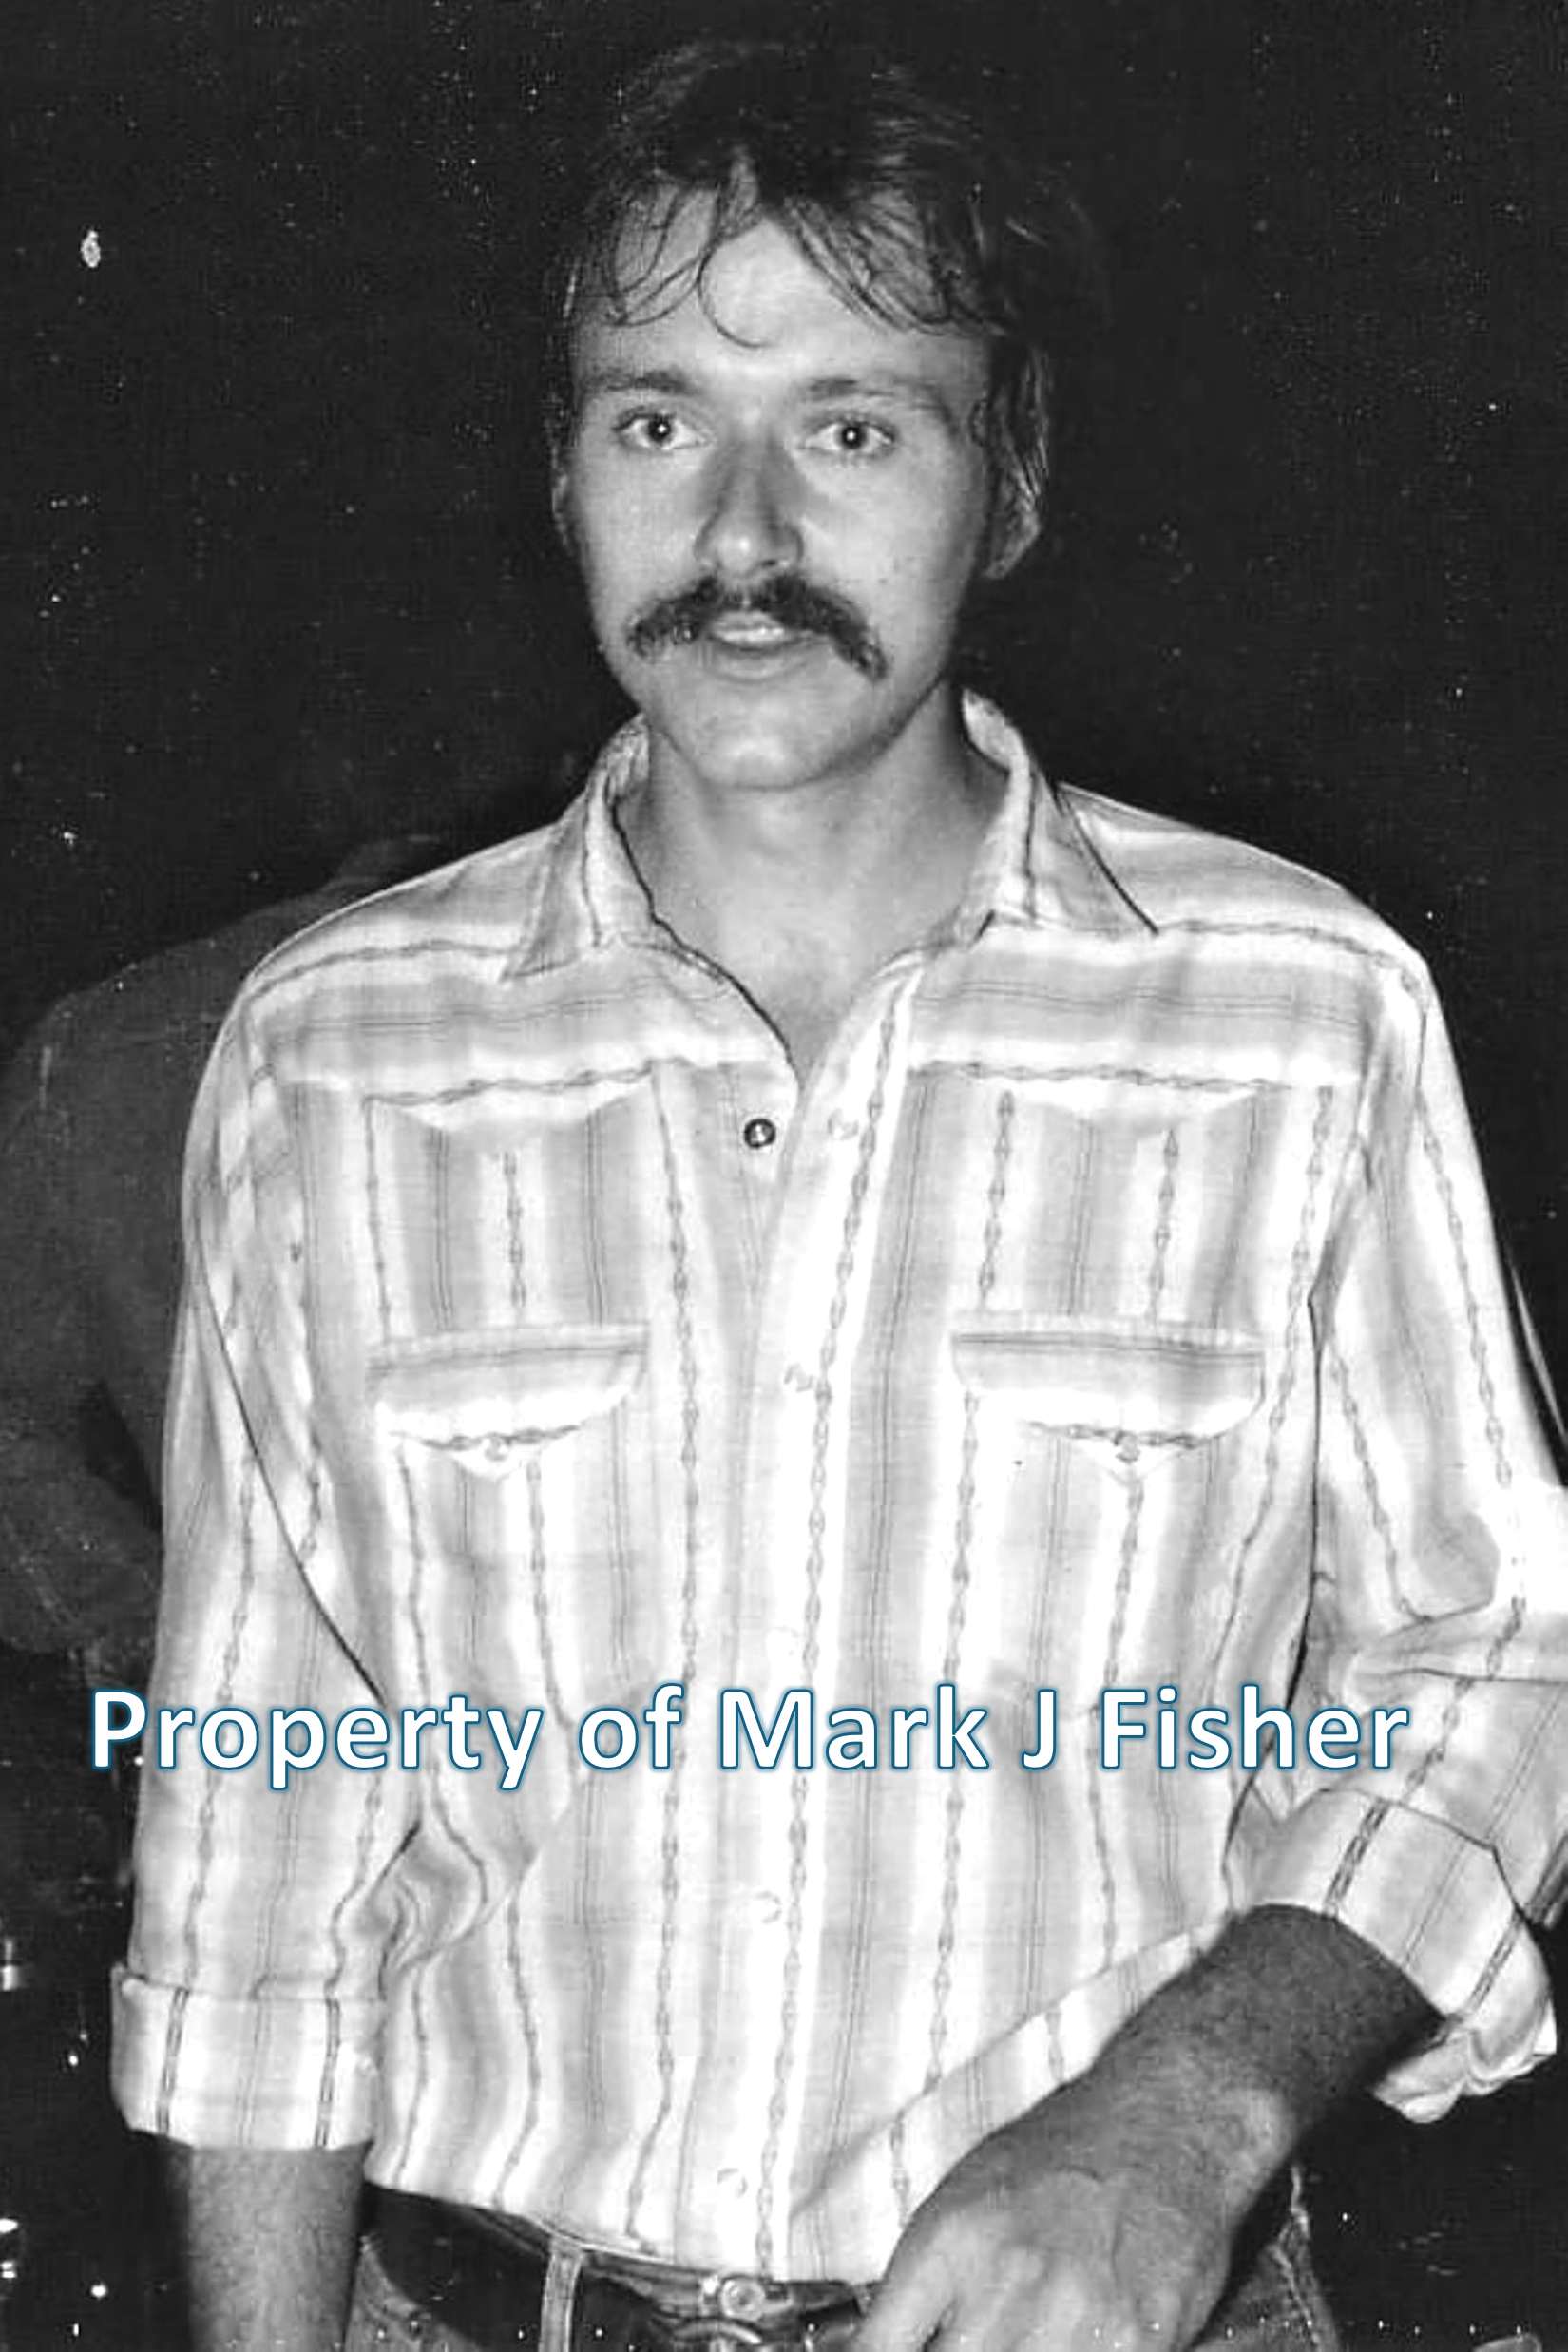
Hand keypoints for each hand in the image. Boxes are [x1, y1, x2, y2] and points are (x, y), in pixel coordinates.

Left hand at [852, 2069, 1237, 2351]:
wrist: (1167, 2122)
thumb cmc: (1060, 2157)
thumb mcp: (965, 2196)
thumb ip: (921, 2284)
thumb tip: (880, 2346)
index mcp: (950, 2240)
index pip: (881, 2346)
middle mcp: (1006, 2279)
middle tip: (973, 2336)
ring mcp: (1072, 2316)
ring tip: (1026, 2332)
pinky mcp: (1136, 2342)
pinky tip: (1073, 2337)